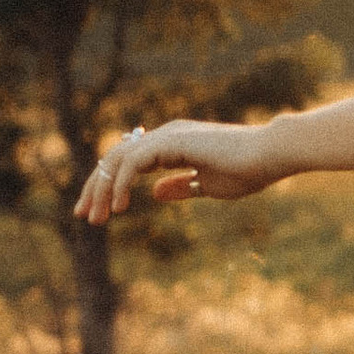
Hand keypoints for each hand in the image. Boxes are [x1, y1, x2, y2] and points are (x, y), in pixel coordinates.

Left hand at [73, 117, 280, 221]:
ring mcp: (167, 135)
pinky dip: (120, 185)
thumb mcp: (209, 185)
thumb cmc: (249, 170)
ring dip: (101, 189)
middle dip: (95, 188)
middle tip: (82, 217)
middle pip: (115, 159)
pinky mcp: (172, 142)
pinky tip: (117, 207)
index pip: (129, 162)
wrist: (271, 155)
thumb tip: (154, 193)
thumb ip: (181, 187)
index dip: (109, 186)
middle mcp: (165, 135)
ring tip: (95, 218)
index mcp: (173, 144)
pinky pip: (133, 163)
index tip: (100, 213)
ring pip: (118, 160)